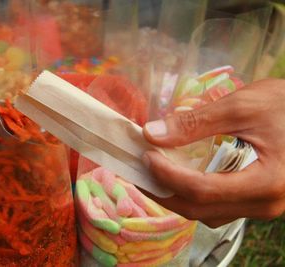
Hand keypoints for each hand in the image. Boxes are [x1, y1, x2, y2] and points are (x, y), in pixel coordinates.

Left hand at [142, 79, 284, 227]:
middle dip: (163, 192)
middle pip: (199, 209)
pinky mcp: (258, 199)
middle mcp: (265, 204)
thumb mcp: (243, 106)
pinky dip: (193, 195)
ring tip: (153, 174)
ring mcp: (262, 206)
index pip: (201, 190)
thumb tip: (152, 133)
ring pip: (207, 213)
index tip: (146, 155)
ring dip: (175, 196)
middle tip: (139, 170)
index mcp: (266, 182)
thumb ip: (196, 122)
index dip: (167, 175)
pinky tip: (180, 175)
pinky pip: (218, 207)